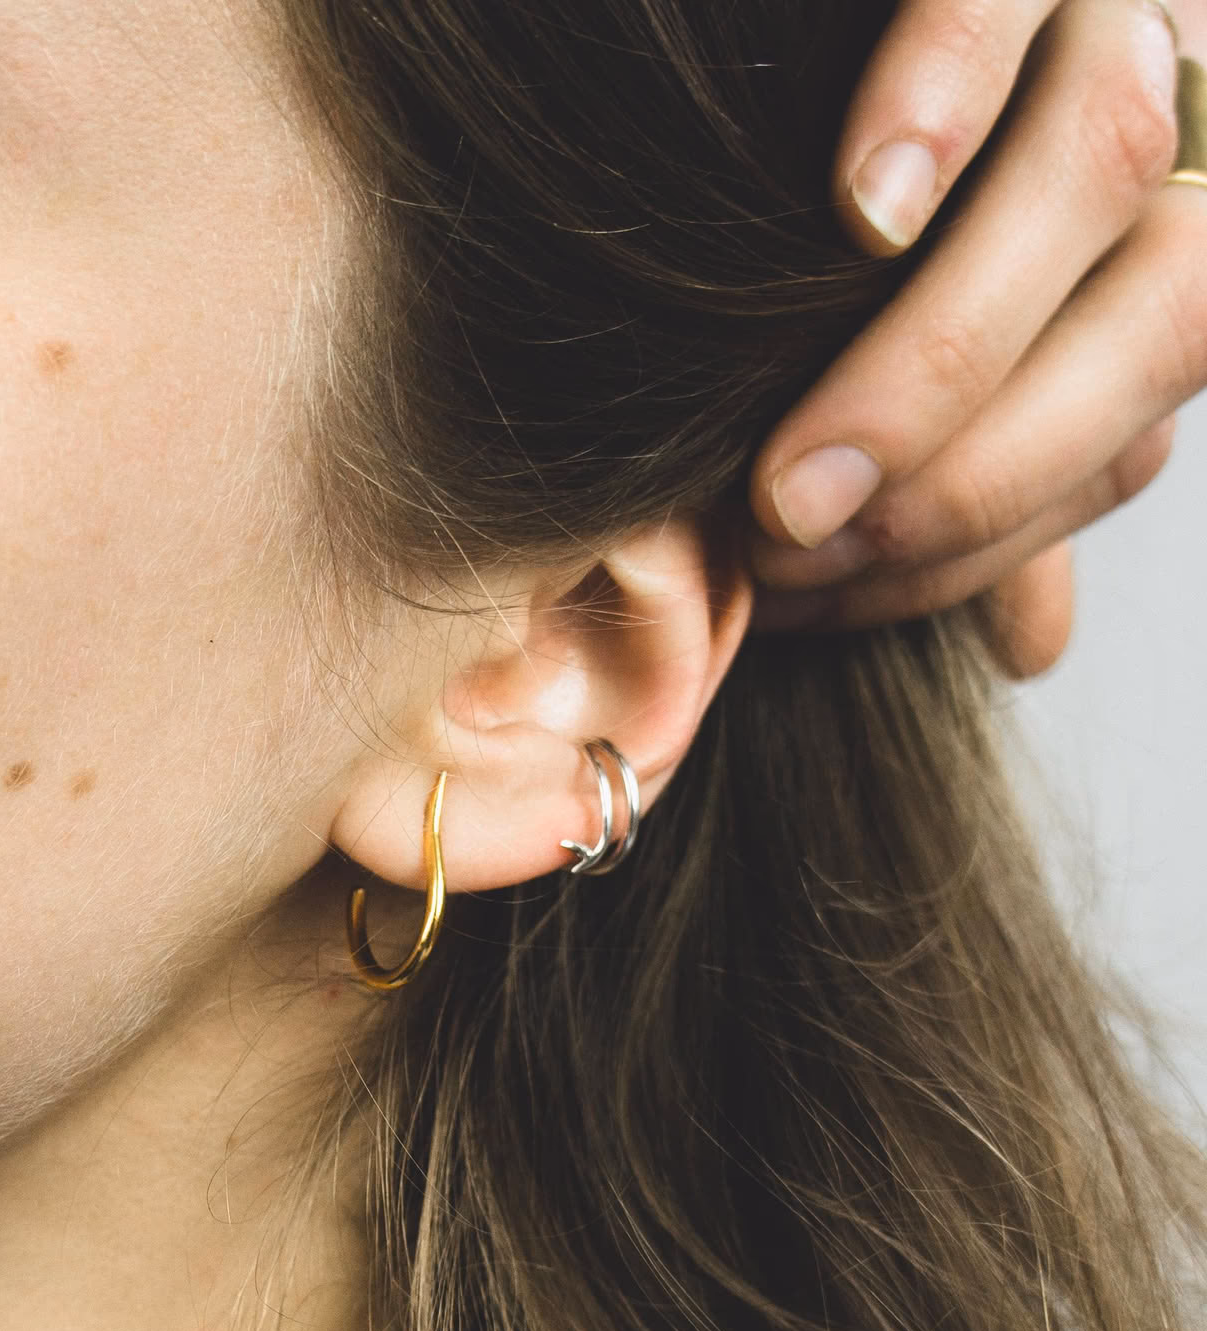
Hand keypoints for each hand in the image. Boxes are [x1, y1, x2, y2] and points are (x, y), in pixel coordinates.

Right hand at [749, 0, 1206, 675]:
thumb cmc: (979, 185)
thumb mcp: (1019, 345)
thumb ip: (1019, 473)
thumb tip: (1032, 645)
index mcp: (1188, 274)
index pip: (1121, 444)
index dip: (961, 551)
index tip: (806, 600)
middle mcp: (1204, 152)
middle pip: (1149, 326)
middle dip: (956, 478)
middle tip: (785, 547)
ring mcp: (1136, 10)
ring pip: (1096, 177)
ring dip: (935, 355)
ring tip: (792, 469)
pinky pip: (1000, 0)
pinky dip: (941, 104)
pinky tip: (858, 206)